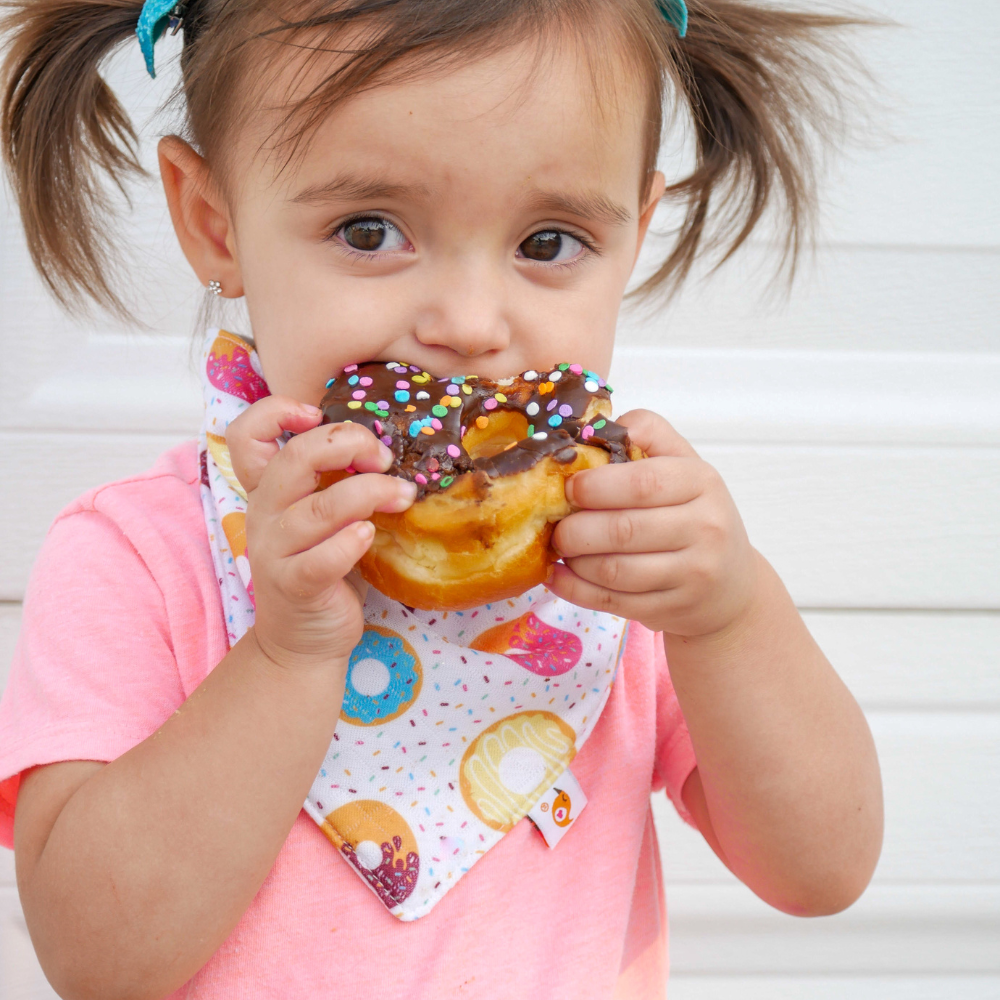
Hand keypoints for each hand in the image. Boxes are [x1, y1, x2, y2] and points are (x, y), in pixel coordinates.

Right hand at [226, 397, 415, 668]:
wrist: (304, 641)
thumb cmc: (323, 567)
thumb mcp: (323, 516)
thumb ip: (337, 480)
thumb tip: (388, 444)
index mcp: (269, 490)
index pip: (244, 435)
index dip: (275, 411)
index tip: (317, 413)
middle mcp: (265, 514)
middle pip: (294, 458)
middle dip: (347, 444)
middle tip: (384, 457)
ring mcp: (276, 551)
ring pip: (320, 507)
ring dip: (371, 493)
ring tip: (404, 495)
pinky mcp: (297, 585)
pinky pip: (324, 557)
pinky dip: (351, 541)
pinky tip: (370, 535)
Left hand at [549, 409, 758, 636]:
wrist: (730, 586)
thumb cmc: (694, 514)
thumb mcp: (682, 465)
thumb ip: (646, 434)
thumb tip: (596, 426)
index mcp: (702, 482)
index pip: (642, 483)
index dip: (596, 486)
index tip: (570, 488)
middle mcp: (706, 528)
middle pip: (623, 530)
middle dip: (575, 529)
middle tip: (556, 526)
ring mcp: (693, 573)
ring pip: (614, 570)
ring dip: (574, 560)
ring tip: (560, 549)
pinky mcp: (674, 609)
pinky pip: (613, 602)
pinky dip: (575, 590)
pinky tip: (559, 576)